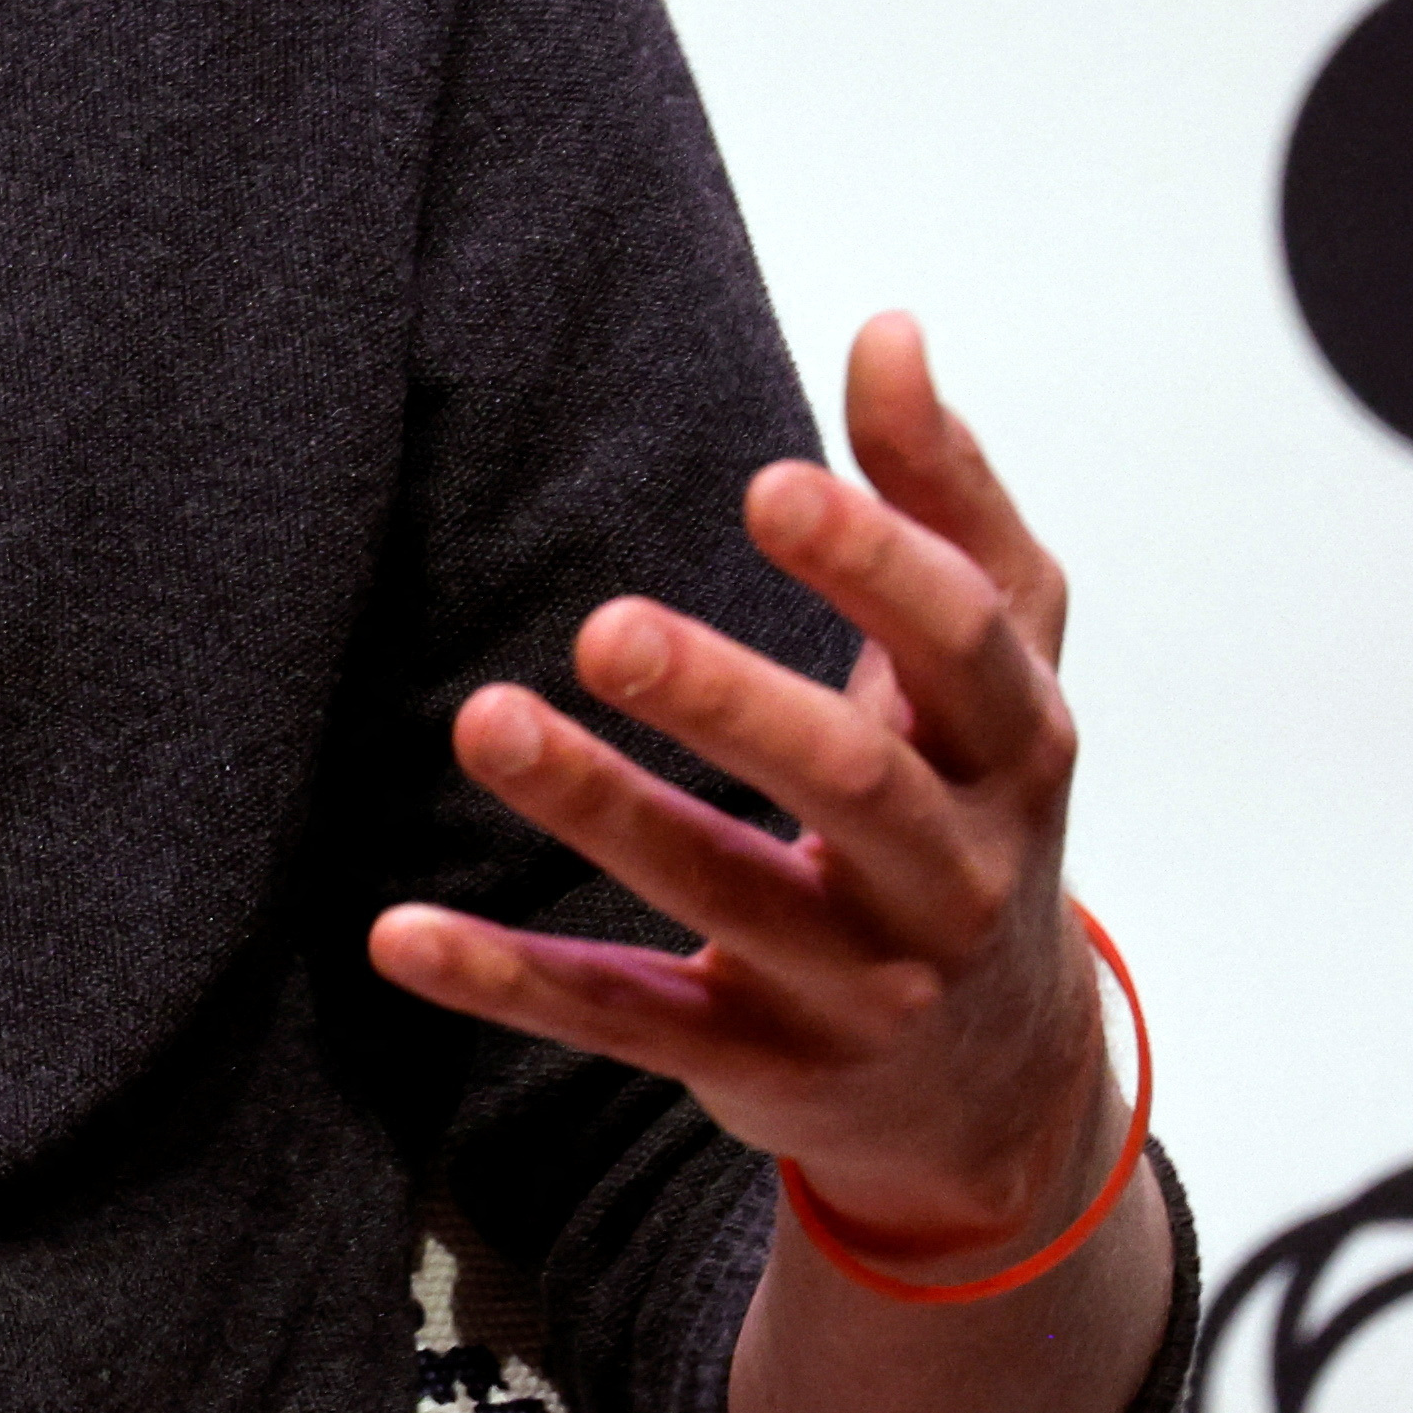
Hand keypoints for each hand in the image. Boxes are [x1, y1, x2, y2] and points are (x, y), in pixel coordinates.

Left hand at [369, 314, 1111, 1271]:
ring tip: (484, 719)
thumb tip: (889, 329)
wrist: (998, 1084)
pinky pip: (623, 1020)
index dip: (878, 566)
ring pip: (721, 896)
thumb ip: (947, 501)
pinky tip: (397, 933)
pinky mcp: (754, 1063)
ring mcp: (854, 984)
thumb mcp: (996, 670)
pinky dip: (511, 981)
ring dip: (599, 810)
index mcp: (1015, 751)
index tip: (769, 484)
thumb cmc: (973, 809)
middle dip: (731, 705)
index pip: (964, 649)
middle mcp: (951, 877)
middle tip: (606, 626)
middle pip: (852, 787)